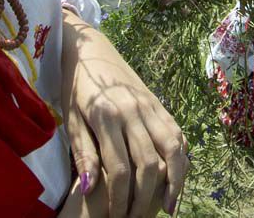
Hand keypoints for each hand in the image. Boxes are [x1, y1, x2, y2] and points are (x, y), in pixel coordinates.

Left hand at [60, 9, 188, 216]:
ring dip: (175, 181)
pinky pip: (177, 134)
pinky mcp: (159, 104)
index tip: (116, 217)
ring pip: (172, 148)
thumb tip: (89, 190)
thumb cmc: (76, 90)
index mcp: (106, 116)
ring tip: (168, 206)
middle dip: (145, 198)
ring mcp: (150, 106)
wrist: (91, 52)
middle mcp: (133, 110)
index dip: (120, 199)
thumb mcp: (71, 121)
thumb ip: (83, 154)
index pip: (119, 169)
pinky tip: (177, 179)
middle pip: (149, 163)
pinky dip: (182, 158)